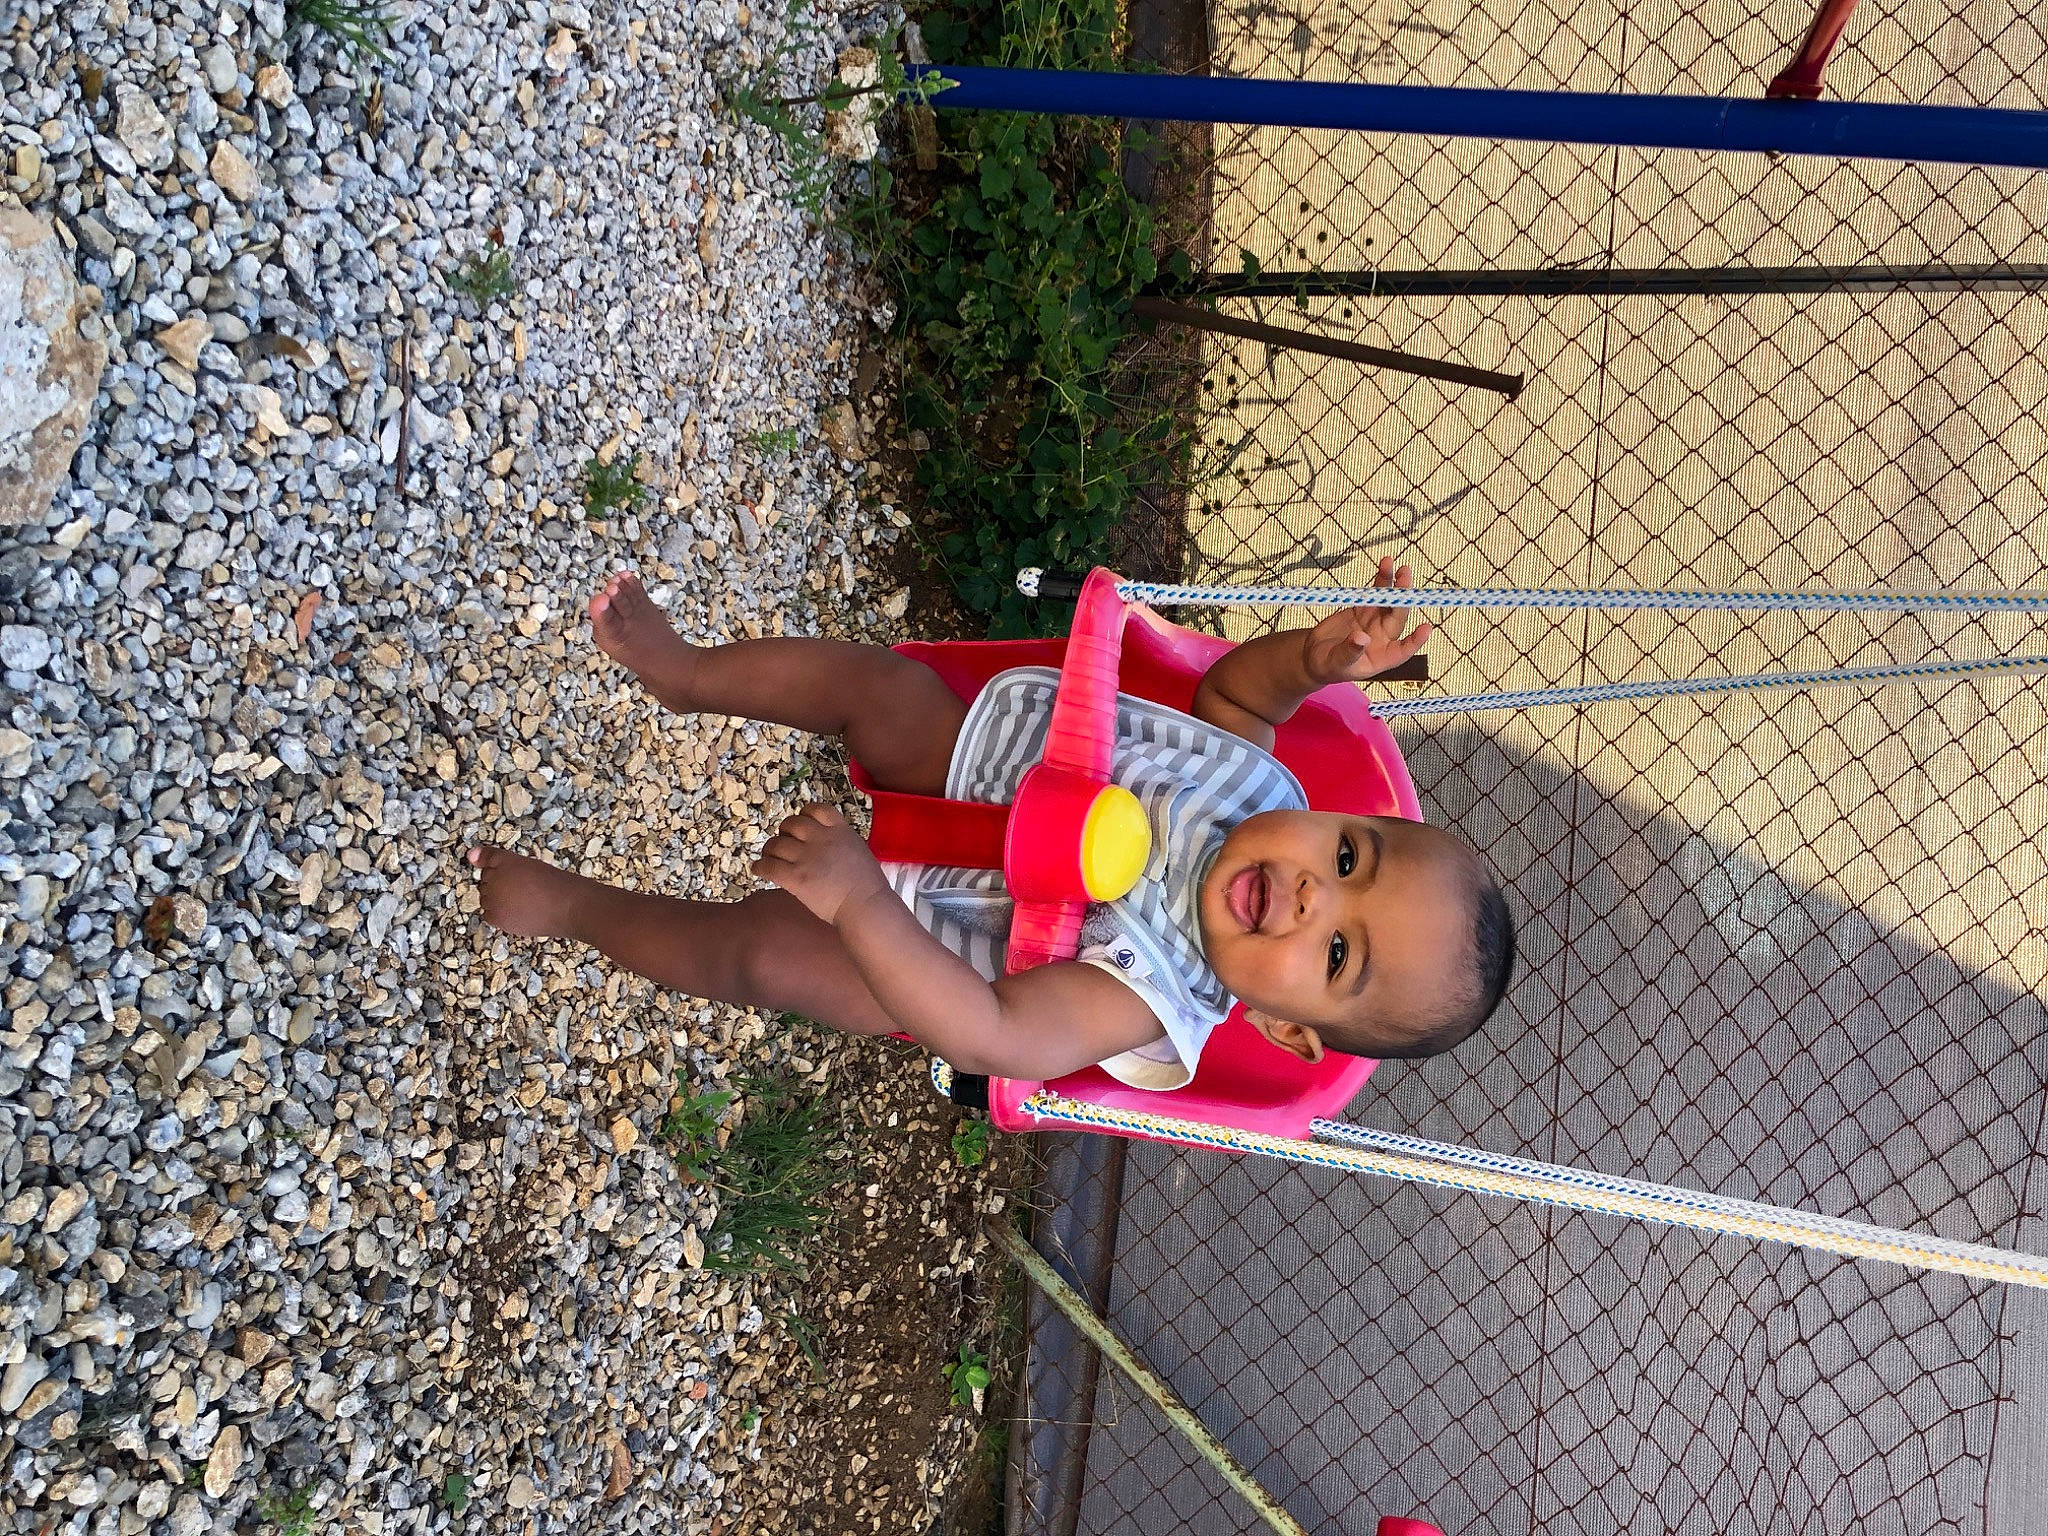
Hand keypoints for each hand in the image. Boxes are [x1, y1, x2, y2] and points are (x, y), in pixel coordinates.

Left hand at [752, 804, 888, 924]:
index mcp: (839, 830)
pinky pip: (768, 866)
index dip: (804, 814)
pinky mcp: (795, 877)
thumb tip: (828, 847)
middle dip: (784, 832)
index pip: (815, 809)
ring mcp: (806, 857)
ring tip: (769, 857)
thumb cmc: (869, 885)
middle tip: (784, 844)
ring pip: (775, 844)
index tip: (801, 825)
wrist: (866, 905)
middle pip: (791, 824)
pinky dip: (760, 866)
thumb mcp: (859, 850)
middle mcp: (820, 839)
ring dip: (769, 850)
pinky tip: (759, 870)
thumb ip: (841, 843)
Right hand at [1300, 556, 1430, 684]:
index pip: (1403, 650)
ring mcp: (1373, 621)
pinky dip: (1380, 581)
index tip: (1426, 628)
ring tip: (1400, 568)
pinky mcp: (1363, 609)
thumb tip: (1362, 638)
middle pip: (1397, 618)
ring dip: (1395, 585)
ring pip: (1388, 602)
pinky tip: (1385, 566)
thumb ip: (1350, 651)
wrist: (1314, 654)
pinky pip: (1374, 593)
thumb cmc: (1328, 666)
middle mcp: (1383, 638)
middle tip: (1405, 580)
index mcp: (1382, 657)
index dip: (1415, 640)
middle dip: (1403, 600)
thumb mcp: (1337, 663)